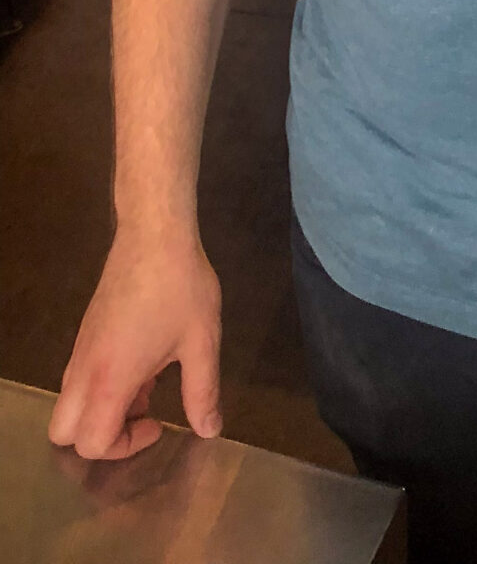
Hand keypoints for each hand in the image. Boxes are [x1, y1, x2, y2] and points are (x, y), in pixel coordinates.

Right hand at [48, 231, 221, 460]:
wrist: (155, 232)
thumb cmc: (180, 286)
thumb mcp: (202, 341)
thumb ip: (203, 392)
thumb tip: (209, 430)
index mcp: (111, 378)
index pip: (91, 443)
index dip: (123, 447)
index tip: (159, 423)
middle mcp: (85, 369)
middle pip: (63, 432)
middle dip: (99, 437)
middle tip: (141, 415)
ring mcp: (81, 348)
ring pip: (69, 404)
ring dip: (102, 409)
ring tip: (149, 386)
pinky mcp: (86, 332)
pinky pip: (78, 377)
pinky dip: (102, 386)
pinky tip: (145, 361)